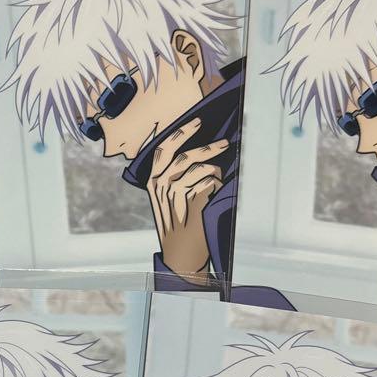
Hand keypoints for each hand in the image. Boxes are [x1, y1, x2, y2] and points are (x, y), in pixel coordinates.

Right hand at [146, 117, 227, 279]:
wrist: (181, 254)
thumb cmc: (177, 227)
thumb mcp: (166, 201)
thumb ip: (174, 177)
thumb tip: (196, 154)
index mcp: (152, 182)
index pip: (163, 150)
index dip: (180, 133)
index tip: (197, 122)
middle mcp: (160, 185)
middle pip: (185, 156)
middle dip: (207, 147)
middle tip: (224, 144)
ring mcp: (175, 193)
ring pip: (201, 169)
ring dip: (216, 171)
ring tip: (221, 177)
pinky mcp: (191, 200)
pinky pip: (211, 182)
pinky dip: (218, 186)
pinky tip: (217, 194)